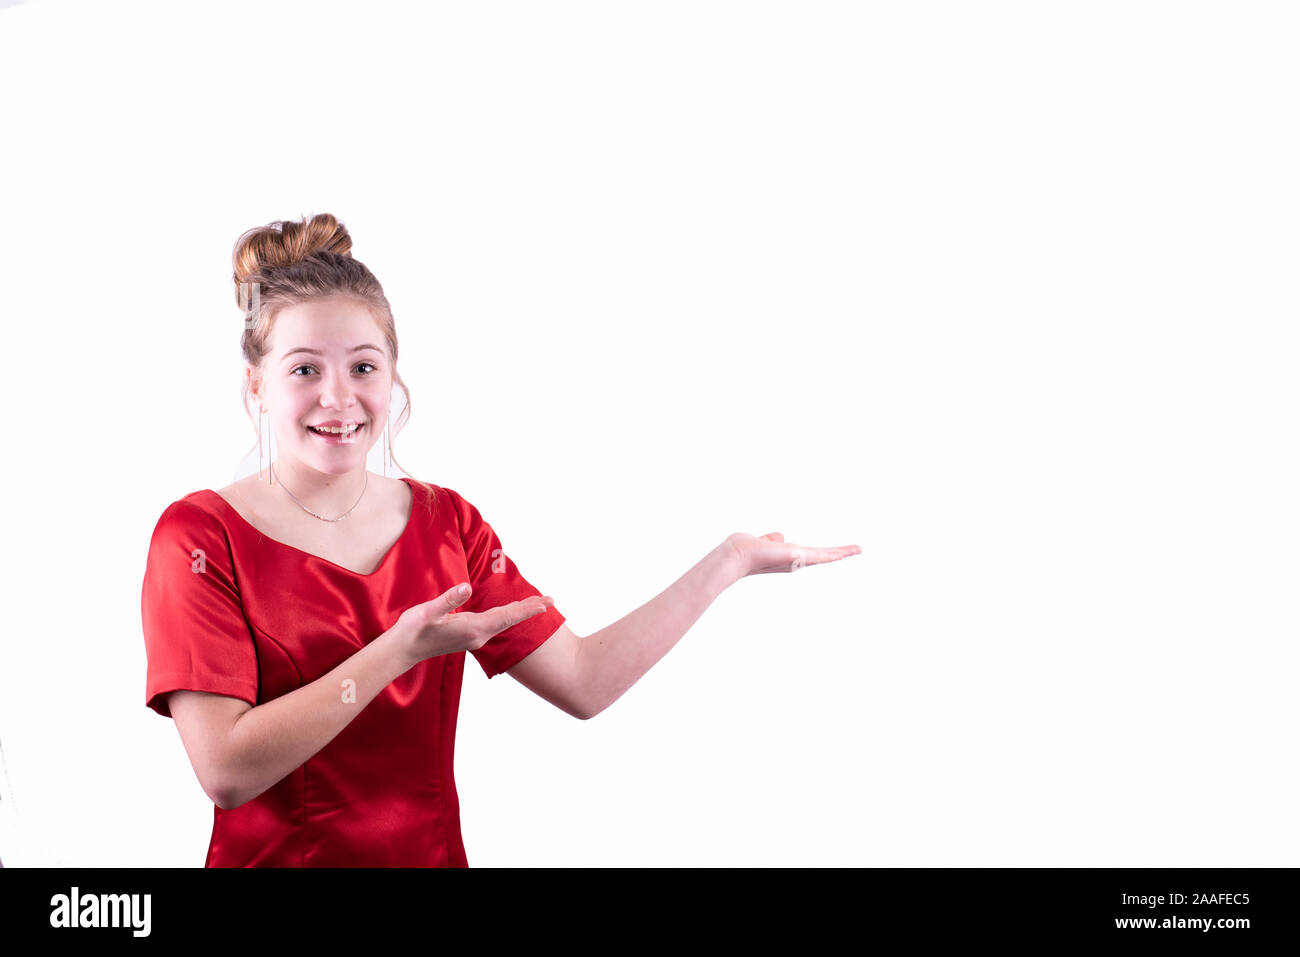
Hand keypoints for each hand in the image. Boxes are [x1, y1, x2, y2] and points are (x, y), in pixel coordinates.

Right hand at [391, 583, 554, 667]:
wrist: (402, 651)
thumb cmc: (412, 631)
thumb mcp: (427, 612)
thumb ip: (448, 600)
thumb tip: (467, 587)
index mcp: (473, 629)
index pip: (506, 617)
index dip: (526, 609)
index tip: (546, 604)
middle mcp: (478, 635)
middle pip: (510, 620)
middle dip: (530, 609)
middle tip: (551, 600)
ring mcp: (475, 637)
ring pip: (504, 622)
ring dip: (521, 612)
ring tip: (538, 603)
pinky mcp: (469, 635)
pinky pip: (496, 624)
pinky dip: (508, 616)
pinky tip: (512, 612)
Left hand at [724, 531, 860, 578]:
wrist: (738, 555)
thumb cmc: (745, 549)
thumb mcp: (762, 542)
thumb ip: (770, 540)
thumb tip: (779, 537)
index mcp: (787, 557)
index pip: (809, 555)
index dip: (822, 554)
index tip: (836, 553)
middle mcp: (794, 561)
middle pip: (821, 557)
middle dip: (838, 554)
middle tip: (857, 550)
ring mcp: (798, 560)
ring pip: (825, 556)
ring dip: (842, 552)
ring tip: (858, 549)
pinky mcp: (799, 557)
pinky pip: (822, 555)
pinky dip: (836, 553)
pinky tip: (848, 552)